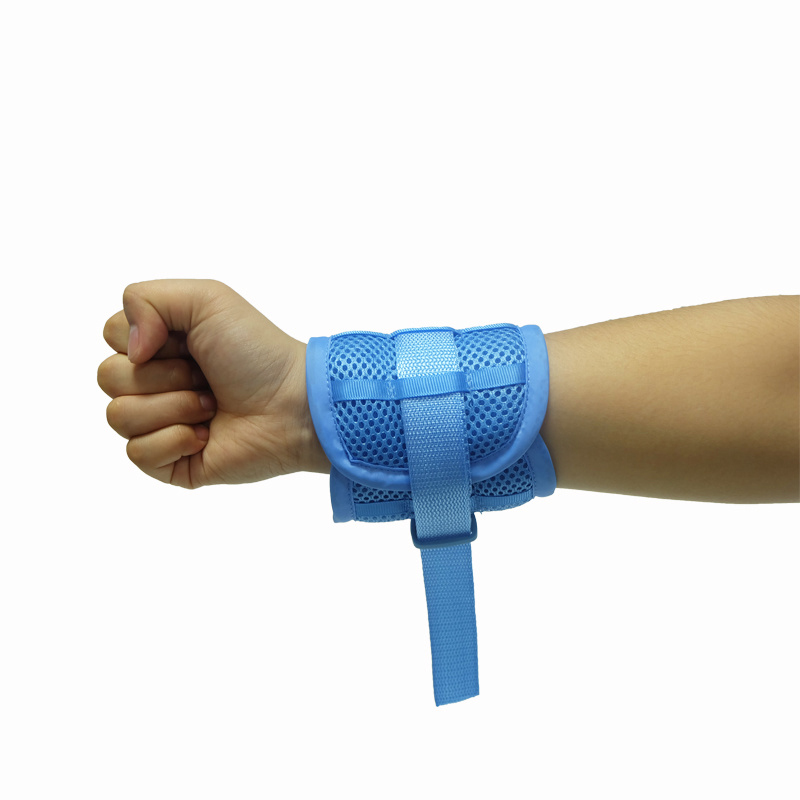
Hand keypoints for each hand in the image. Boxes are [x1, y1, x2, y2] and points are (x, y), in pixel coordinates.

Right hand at [98, 279, 329, 488]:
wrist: (292, 405)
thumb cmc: (257, 352)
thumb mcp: (206, 299)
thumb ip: (145, 298)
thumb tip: (128, 350)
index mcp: (160, 345)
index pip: (111, 337)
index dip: (148, 340)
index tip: (191, 344)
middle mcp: (156, 383)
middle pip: (108, 377)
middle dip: (163, 375)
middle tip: (206, 378)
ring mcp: (160, 424)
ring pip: (118, 416)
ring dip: (173, 407)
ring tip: (211, 406)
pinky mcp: (170, 463)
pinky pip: (137, 453)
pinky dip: (176, 440)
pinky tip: (207, 435)